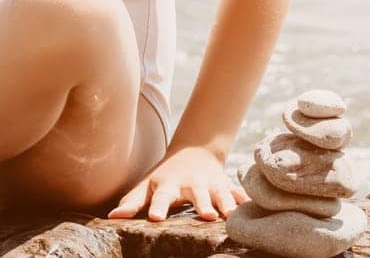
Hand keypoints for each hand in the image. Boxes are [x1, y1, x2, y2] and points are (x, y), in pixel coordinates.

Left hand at [106, 145, 247, 221]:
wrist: (194, 151)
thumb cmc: (165, 175)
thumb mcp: (147, 186)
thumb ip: (132, 202)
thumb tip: (112, 217)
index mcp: (170, 185)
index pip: (162, 197)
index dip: (158, 207)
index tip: (155, 218)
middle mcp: (193, 184)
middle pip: (197, 194)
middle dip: (202, 204)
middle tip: (207, 216)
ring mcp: (213, 185)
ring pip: (222, 195)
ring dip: (228, 204)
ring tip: (232, 216)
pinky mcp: (228, 187)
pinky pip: (241, 195)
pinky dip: (248, 201)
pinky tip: (257, 210)